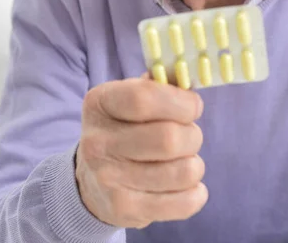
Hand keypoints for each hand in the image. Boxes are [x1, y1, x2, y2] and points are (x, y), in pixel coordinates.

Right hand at [75, 77, 206, 228]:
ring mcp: (108, 178)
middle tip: (189, 135)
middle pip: (169, 138)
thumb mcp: (129, 97)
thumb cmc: (123, 127)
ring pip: (182, 171)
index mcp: (100, 103)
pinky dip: (196, 193)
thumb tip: (188, 78)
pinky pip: (183, 203)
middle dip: (193, 135)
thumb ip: (159, 84)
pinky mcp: (123, 209)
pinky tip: (187, 185)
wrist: (91, 179)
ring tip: (185, 160)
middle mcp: (98, 141)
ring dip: (195, 164)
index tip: (193, 106)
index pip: (144, 98)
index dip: (180, 102)